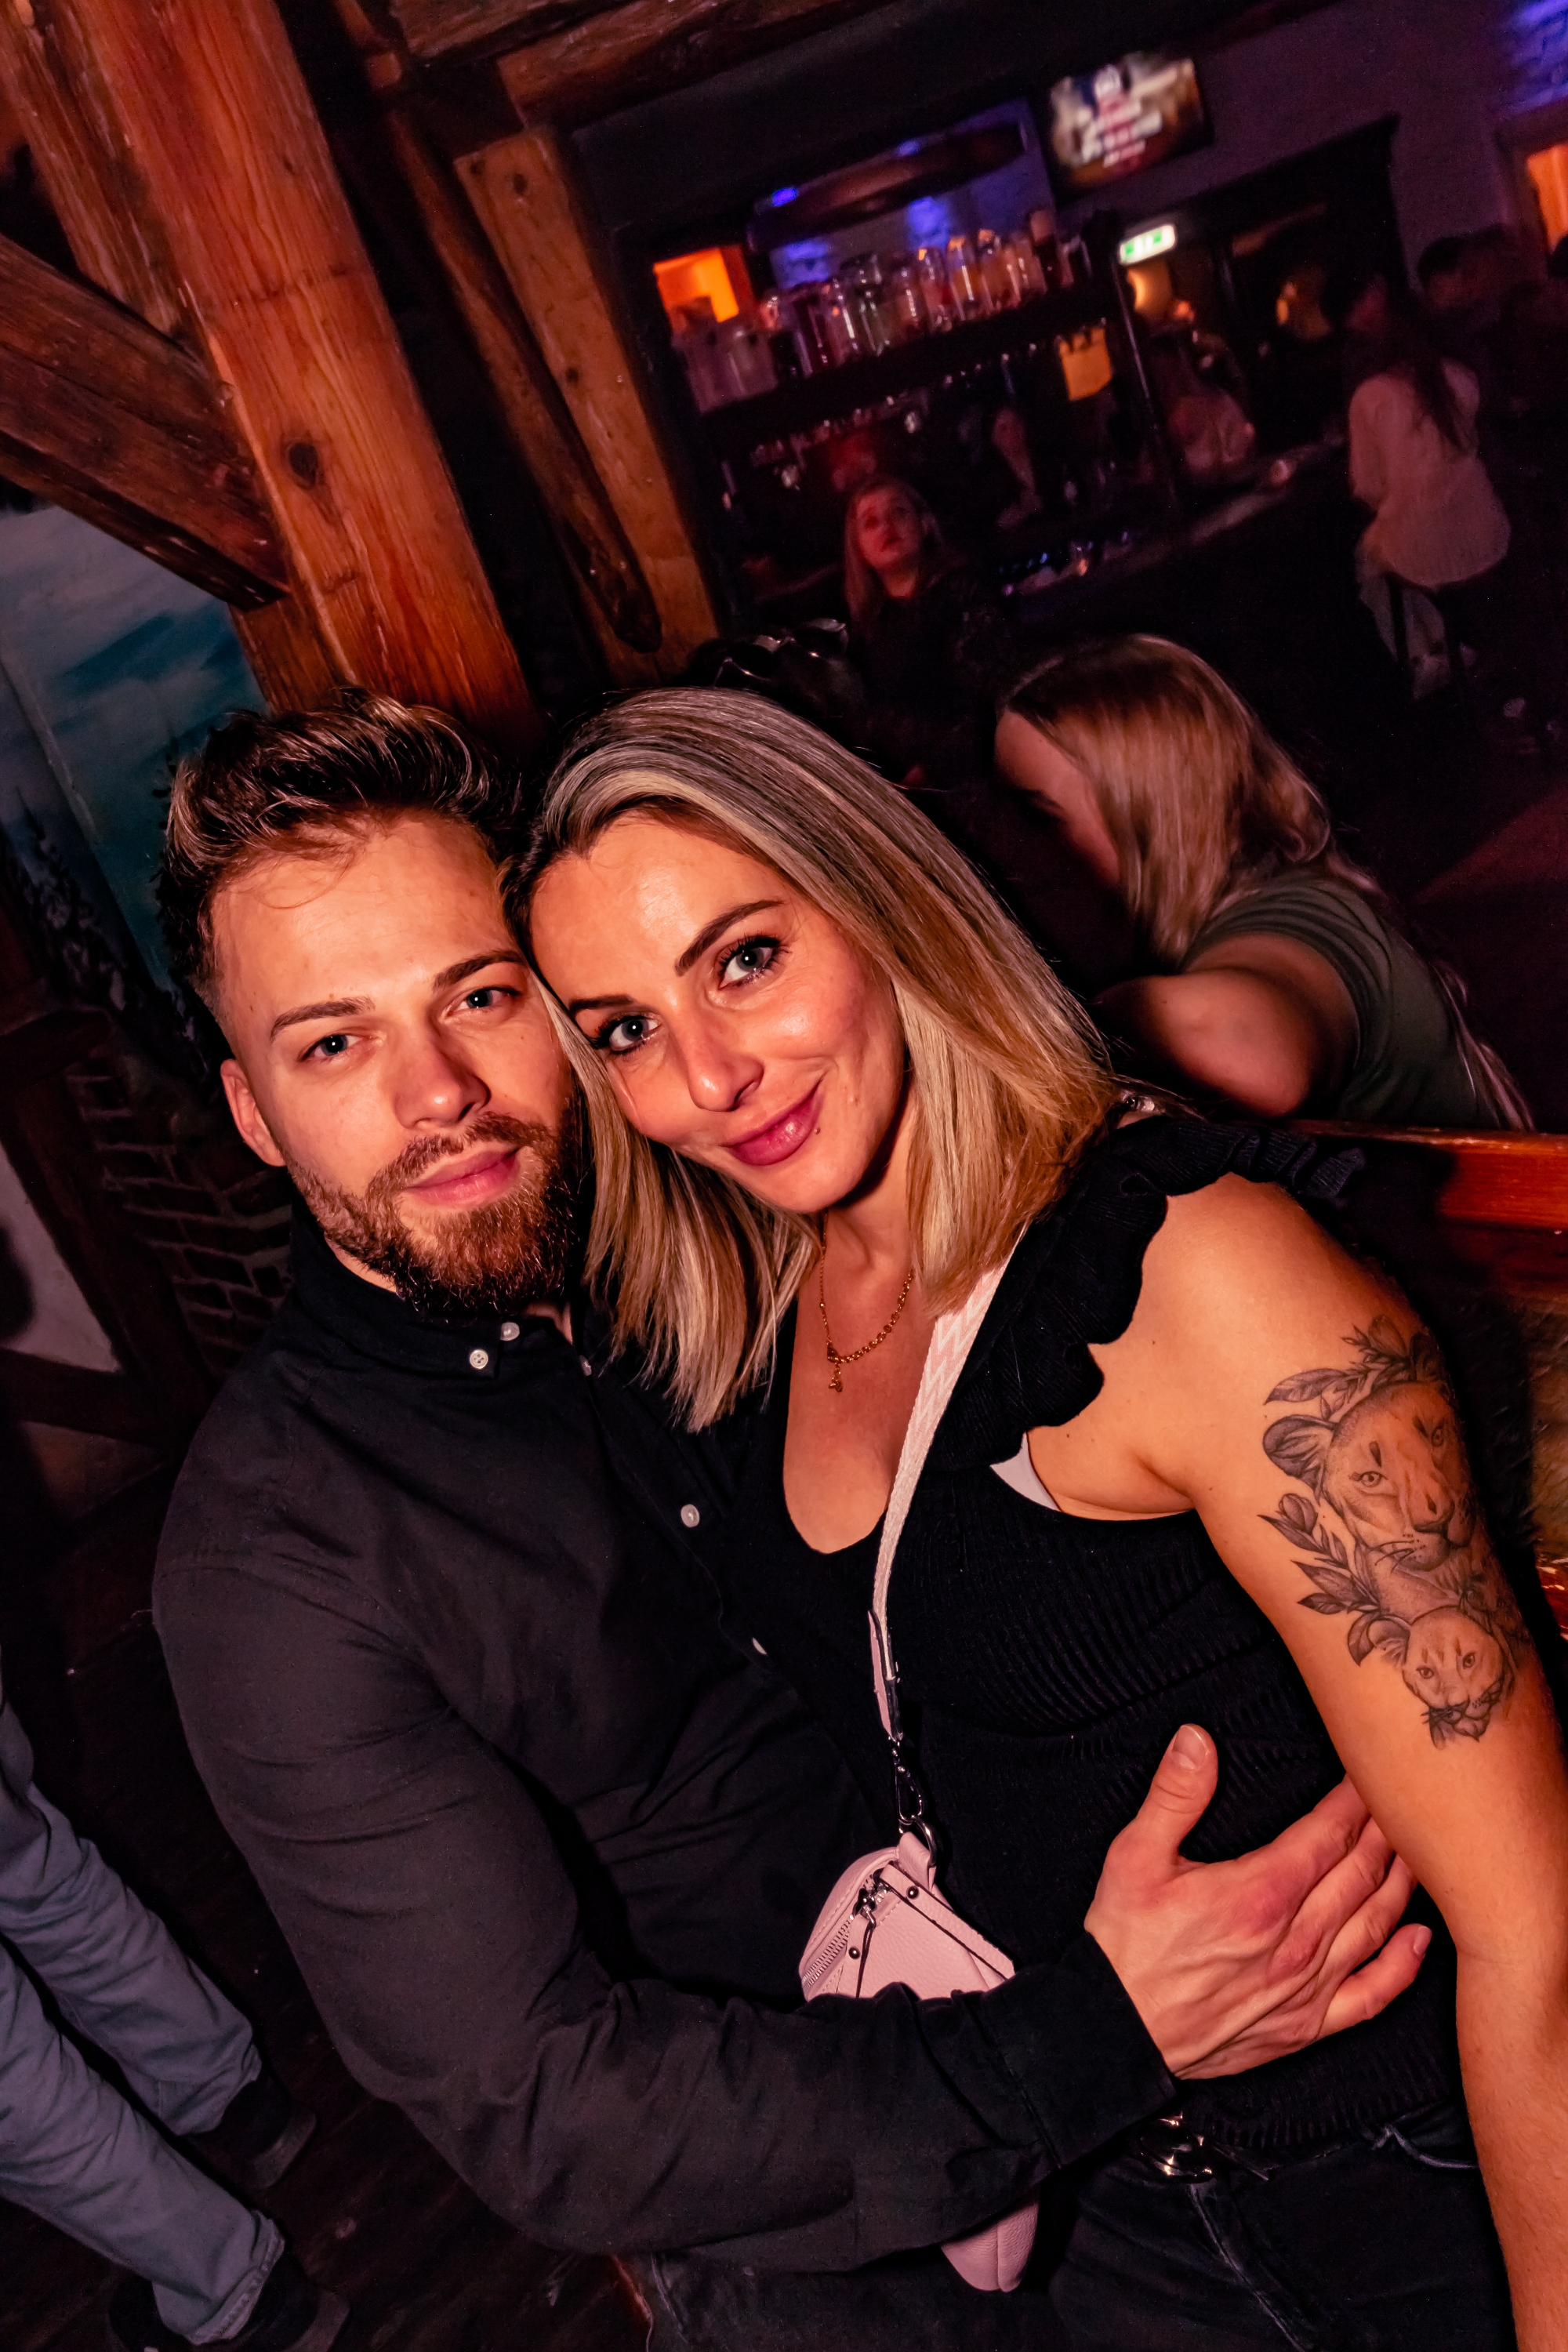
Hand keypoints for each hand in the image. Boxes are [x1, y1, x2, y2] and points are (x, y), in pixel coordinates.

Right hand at [1083, 1724, 1427, 2078]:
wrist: (1116, 2033)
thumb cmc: (1125, 1946)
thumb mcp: (1134, 1857)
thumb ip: (1174, 1795)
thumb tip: (1197, 1742)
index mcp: (1259, 1894)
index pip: (1328, 1835)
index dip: (1353, 1801)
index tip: (1367, 1774)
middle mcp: (1294, 1941)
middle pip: (1359, 1874)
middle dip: (1384, 1833)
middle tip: (1403, 1803)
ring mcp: (1305, 1987)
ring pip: (1374, 1925)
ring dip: (1401, 1885)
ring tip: (1420, 1853)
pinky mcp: (1305, 2026)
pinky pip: (1371, 1995)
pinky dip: (1402, 1966)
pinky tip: (1418, 1939)